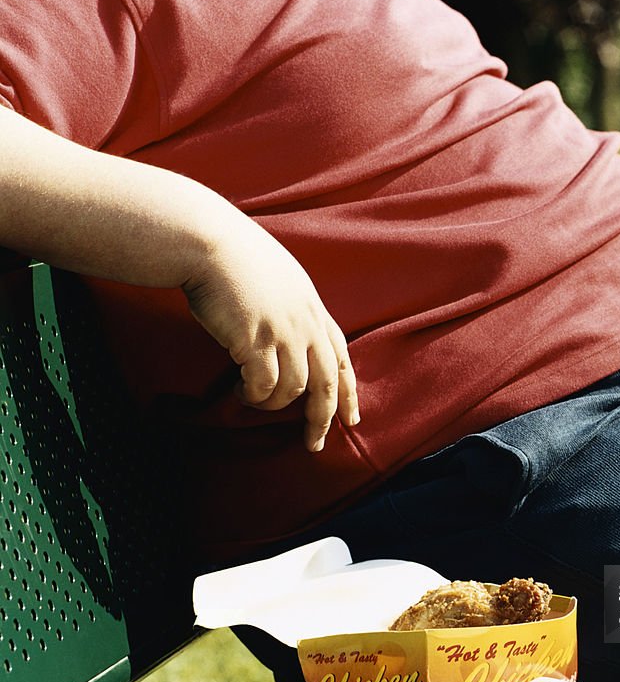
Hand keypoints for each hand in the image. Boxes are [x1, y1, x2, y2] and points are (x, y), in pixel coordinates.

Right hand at [0, 107, 357, 451]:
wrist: (204, 238)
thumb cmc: (229, 254)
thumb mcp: (275, 277)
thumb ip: (289, 307)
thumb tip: (285, 338)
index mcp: (312, 306)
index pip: (342, 356)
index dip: (349, 390)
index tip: (352, 419)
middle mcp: (306, 321)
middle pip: (327, 382)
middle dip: (323, 418)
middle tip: (314, 444)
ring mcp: (284, 331)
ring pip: (293, 389)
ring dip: (273, 404)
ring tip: (253, 401)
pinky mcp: (256, 340)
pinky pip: (263, 386)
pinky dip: (254, 396)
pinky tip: (239, 393)